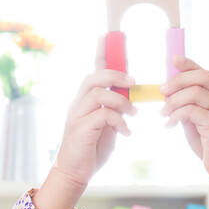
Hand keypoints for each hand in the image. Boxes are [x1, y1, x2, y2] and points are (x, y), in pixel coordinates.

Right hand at [49, 35, 135, 186]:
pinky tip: (126, 132)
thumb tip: (128, 98)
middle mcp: (78, 104)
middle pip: (94, 78)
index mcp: (85, 100)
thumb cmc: (91, 149)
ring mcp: (77, 115)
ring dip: (120, 101)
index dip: (100, 53)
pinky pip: (103, 115)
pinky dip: (119, 122)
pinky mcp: (80, 129)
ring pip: (98, 94)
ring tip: (133, 113)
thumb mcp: (107, 126)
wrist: (75, 173)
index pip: (93, 71)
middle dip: (115, 76)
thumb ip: (114, 110)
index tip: (107, 36)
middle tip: (133, 83)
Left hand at [160, 55, 208, 181]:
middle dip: (177, 81)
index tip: (173, 60)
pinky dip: (175, 116)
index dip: (189, 64)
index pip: (205, 73)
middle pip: (201, 78)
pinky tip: (169, 124)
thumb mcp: (198, 124)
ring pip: (194, 93)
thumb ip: (189, 109)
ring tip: (163, 113)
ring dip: (173, 102)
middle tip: (161, 91)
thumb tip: (170, 96)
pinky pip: (190, 111)